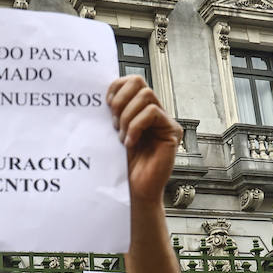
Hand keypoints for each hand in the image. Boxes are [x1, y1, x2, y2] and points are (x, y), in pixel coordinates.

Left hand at [106, 75, 181, 206]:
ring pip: (146, 95)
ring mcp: (164, 120)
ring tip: (121, 136)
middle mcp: (153, 111)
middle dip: (121, 98)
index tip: (105, 105)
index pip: (130, 81)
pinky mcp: (172, 131)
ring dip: (128, 115)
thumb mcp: (112, 134)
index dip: (115, 87)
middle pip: (138, 81)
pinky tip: (130, 142)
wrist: (133, 190)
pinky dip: (137, 125)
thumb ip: (112, 114)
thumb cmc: (122, 166)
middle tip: (113, 121)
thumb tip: (100, 95)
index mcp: (138, 109)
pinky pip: (153, 112)